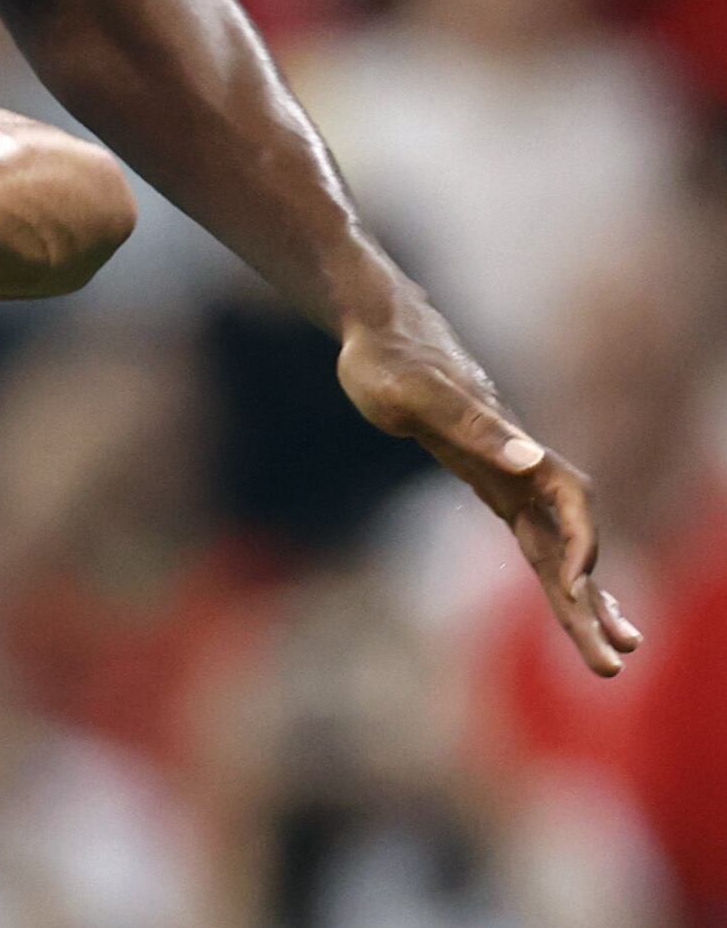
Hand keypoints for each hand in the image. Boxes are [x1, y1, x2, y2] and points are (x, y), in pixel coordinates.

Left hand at [337, 293, 642, 677]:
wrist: (379, 333)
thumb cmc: (391, 361)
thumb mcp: (419, 393)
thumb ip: (475, 426)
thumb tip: (530, 462)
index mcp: (515, 448)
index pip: (568, 506)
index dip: (579, 547)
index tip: (577, 591)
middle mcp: (523, 467)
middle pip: (569, 543)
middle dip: (592, 603)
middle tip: (616, 661)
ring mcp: (510, 476)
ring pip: (556, 548)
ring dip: (583, 599)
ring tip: (615, 652)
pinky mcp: (489, 481)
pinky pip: (532, 537)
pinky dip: (554, 572)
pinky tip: (570, 597)